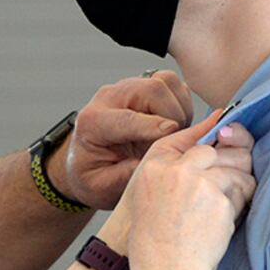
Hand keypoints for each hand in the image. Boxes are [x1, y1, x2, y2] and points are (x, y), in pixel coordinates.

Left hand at [57, 71, 194, 208]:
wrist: (87, 162)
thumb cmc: (92, 173)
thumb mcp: (100, 187)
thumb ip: (123, 176)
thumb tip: (152, 163)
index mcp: (93, 122)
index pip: (127, 118)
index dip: (152, 125)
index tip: (171, 132)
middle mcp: (110, 99)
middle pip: (152, 89)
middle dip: (172, 115)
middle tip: (175, 141)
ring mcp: (128, 89)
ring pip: (165, 82)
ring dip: (179, 107)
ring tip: (176, 133)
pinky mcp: (143, 87)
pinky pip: (172, 84)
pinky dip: (182, 102)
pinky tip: (176, 125)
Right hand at [119, 110, 255, 269]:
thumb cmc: (154, 241)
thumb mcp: (148, 196)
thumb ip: (172, 168)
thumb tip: (211, 136)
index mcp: (154, 166)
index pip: (189, 136)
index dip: (213, 136)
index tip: (227, 134)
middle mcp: (176, 170)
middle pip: (219, 148)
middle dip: (234, 159)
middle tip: (234, 177)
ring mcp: (200, 184)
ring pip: (237, 168)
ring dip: (241, 183)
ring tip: (226, 205)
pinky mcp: (220, 202)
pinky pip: (243, 192)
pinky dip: (241, 204)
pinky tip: (225, 220)